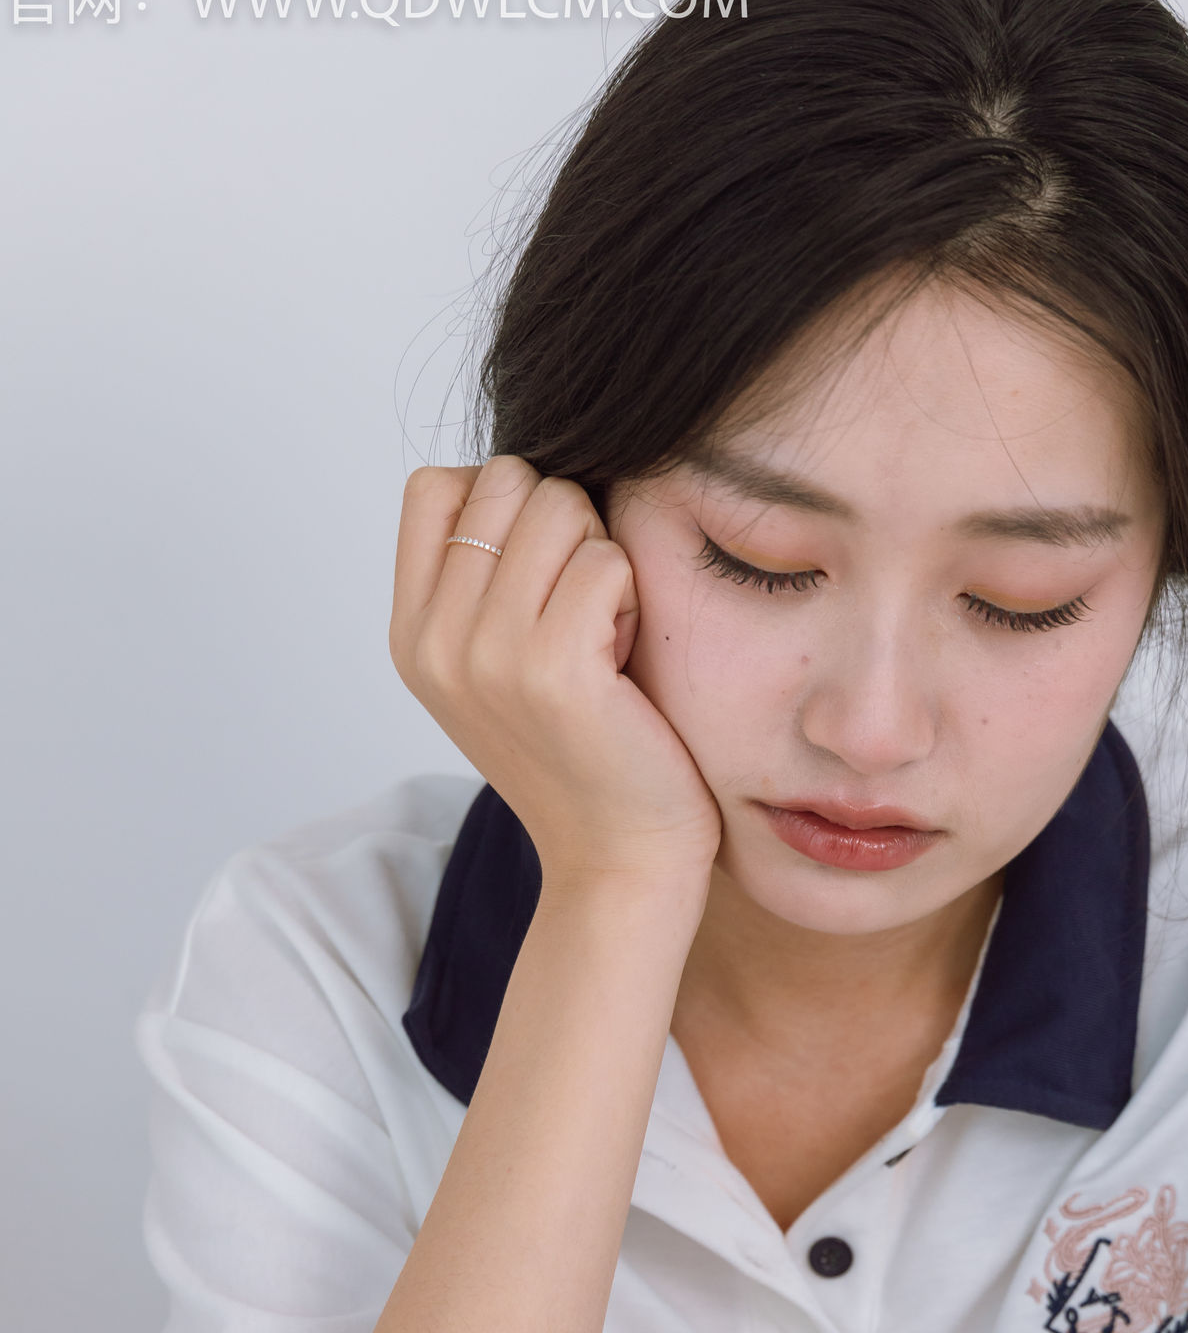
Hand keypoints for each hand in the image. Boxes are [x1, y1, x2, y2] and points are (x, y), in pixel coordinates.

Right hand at [391, 457, 723, 894]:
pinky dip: (631, 597)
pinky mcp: (553, 669)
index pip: (435, 486)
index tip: (537, 578)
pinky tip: (625, 659)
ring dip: (602, 558)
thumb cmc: (582, 754)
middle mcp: (434, 640)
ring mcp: (487, 654)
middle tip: (581, 611)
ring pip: (560, 506)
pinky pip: (606, 559)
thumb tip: (523, 472)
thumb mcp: (499, 664)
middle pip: (507, 479)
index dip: (505, 503)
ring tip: (603, 636)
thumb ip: (483, 576)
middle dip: (563, 525)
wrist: (617, 860)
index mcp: (411, 633)